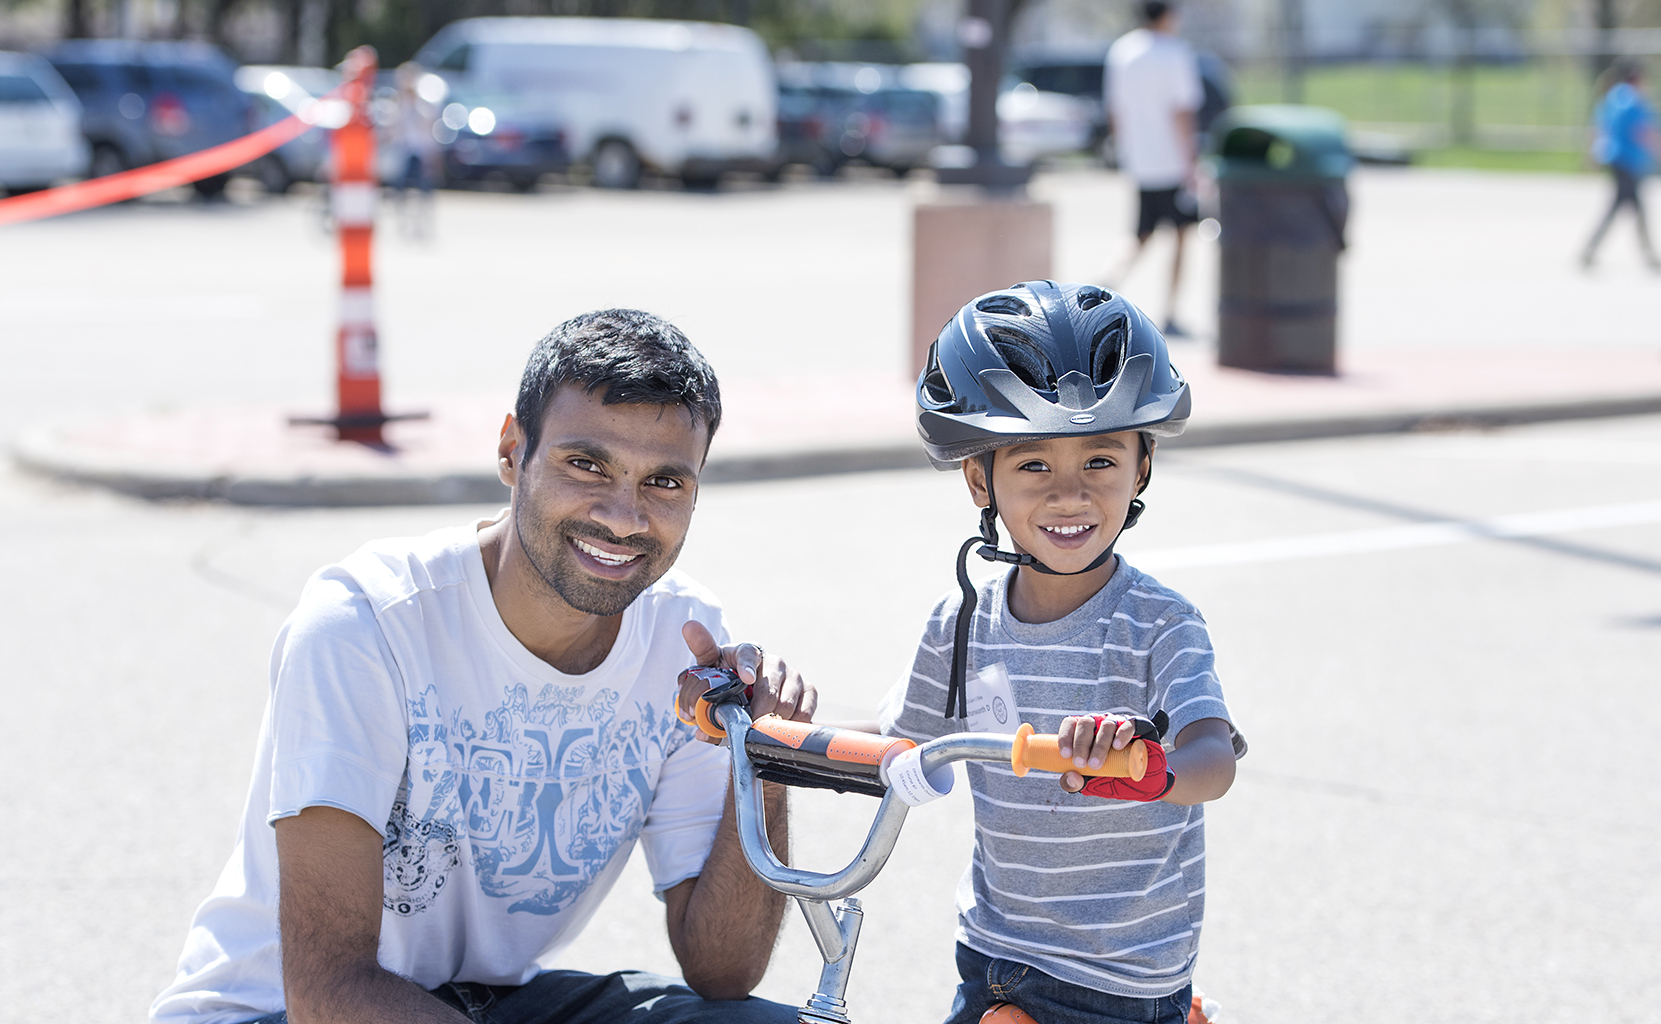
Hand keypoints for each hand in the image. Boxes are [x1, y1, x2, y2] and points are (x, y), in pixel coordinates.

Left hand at [679, 621, 815, 741]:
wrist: (749, 699)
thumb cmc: (727, 686)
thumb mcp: (707, 681)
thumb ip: (695, 687)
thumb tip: (690, 702)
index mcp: (746, 653)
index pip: (748, 654)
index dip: (747, 666)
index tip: (745, 679)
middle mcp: (773, 660)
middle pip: (769, 688)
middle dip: (756, 712)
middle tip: (746, 727)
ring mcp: (793, 674)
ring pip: (787, 703)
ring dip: (771, 722)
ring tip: (758, 731)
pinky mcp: (809, 690)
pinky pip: (805, 711)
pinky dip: (791, 725)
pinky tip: (778, 730)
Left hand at [1057, 714, 1173, 800]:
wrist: (1144, 783)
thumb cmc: (1112, 777)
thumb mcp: (1090, 783)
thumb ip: (1075, 783)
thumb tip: (1070, 778)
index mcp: (1085, 732)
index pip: (1070, 724)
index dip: (1066, 737)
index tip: (1065, 755)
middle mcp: (1100, 724)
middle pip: (1086, 723)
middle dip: (1081, 744)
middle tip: (1081, 763)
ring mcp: (1119, 723)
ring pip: (1106, 725)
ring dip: (1099, 744)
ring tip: (1096, 764)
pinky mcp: (1139, 726)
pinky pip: (1129, 724)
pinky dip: (1121, 734)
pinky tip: (1117, 746)